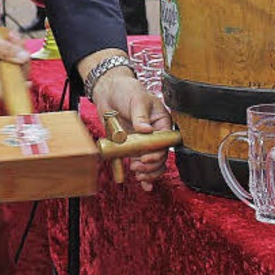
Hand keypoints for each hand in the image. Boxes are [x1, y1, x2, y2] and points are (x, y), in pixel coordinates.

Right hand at [0, 23, 29, 97]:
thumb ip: (7, 50)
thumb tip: (23, 58)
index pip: (6, 94)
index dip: (19, 91)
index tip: (29, 83)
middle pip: (18, 77)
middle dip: (21, 59)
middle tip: (15, 42)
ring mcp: (0, 71)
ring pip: (19, 66)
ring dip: (19, 50)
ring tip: (10, 36)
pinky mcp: (4, 64)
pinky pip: (16, 59)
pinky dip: (16, 48)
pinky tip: (9, 38)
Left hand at [91, 68, 172, 191]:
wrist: (108, 92)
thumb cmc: (127, 90)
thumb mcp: (136, 99)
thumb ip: (141, 115)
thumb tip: (146, 130)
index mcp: (161, 122)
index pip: (165, 142)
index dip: (158, 153)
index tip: (146, 157)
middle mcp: (154, 134)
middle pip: (160, 157)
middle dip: (151, 166)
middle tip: (138, 167)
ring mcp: (143, 142)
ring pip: (152, 163)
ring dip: (147, 172)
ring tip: (137, 173)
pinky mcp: (131, 147)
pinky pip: (138, 163)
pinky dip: (141, 175)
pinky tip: (143, 184)